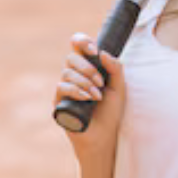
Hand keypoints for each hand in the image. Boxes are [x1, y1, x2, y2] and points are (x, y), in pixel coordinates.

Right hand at [54, 32, 126, 150]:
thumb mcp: (119, 87)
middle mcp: (74, 75)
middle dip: (88, 67)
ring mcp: (64, 88)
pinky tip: (87, 98)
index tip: (94, 49)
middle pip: (71, 57)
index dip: (82, 41)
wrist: (104, 135)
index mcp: (87, 67)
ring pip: (66, 72)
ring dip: (84, 81)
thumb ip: (115, 68)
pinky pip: (61, 87)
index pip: (77, 46)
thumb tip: (102, 53)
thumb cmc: (110, 112)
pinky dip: (76, 90)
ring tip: (97, 95)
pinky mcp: (58, 102)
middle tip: (101, 82)